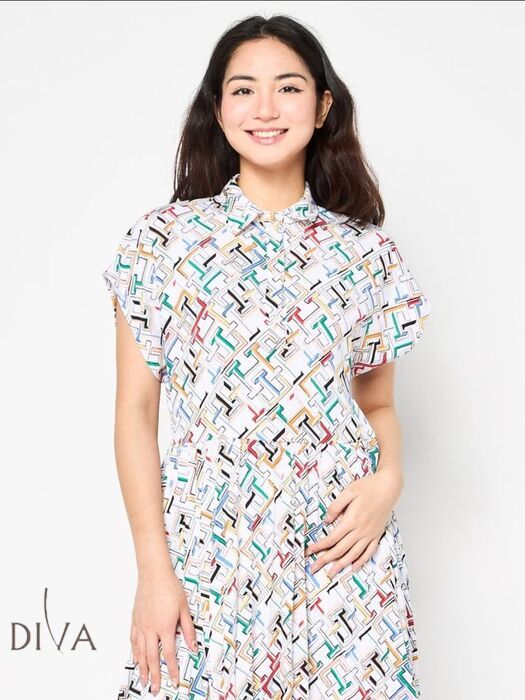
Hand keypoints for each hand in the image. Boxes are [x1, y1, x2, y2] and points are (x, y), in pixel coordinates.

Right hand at [130, 571, 197, 694]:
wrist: (153, 574)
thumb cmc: (170, 588)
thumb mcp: (184, 608)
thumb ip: (188, 629)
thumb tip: (193, 646)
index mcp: (165, 627)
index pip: (169, 654)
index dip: (172, 669)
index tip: (174, 680)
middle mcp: (151, 629)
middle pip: (152, 658)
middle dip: (154, 675)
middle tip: (155, 689)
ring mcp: (141, 625)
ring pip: (140, 652)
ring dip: (142, 668)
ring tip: (143, 680)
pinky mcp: (135, 619)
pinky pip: (133, 640)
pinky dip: (134, 652)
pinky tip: (135, 658)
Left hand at [305, 467, 402, 576]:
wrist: (388, 487)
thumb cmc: (368, 487)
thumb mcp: (349, 491)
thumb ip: (336, 506)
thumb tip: (326, 521)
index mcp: (351, 520)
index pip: (332, 538)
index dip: (319, 546)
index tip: (309, 551)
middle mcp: (361, 530)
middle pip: (340, 550)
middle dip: (325, 560)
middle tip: (314, 568)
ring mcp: (370, 534)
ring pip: (353, 554)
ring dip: (341, 565)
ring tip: (331, 573)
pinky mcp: (377, 534)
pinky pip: (369, 552)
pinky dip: (361, 561)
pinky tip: (353, 567)